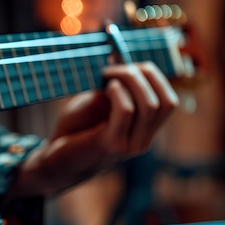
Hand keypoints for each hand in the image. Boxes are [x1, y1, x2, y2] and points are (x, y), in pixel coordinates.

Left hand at [11, 62, 178, 196]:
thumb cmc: (74, 131)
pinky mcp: (110, 145)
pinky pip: (126, 112)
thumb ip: (115, 89)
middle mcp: (143, 141)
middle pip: (166, 102)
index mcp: (144, 131)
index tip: (128, 65)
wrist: (54, 161)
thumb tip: (123, 63)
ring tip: (107, 76)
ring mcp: (129, 145)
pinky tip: (107, 87)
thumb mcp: (98, 105)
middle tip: (116, 68)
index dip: (154, 77)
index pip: (169, 102)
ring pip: (149, 106)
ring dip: (130, 80)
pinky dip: (119, 93)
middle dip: (145, 75)